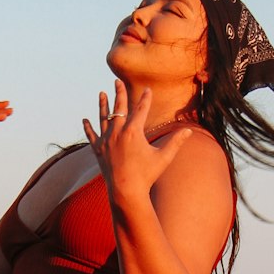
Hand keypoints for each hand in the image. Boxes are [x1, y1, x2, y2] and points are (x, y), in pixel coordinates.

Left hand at [81, 82, 191, 197]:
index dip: (146, 99)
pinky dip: (88, 128)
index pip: (141, 110)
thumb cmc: (146, 176)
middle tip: (117, 81)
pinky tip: (84, 120)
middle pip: (118, 107)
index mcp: (133, 132)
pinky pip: (91, 136)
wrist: (126, 192)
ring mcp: (106, 141)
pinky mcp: (98, 151)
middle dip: (119, 93)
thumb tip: (189, 131)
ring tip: (101, 93)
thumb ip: (175, 142)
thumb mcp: (163, 158)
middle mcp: (117, 132)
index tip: (148, 90)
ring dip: (103, 105)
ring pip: (103, 118)